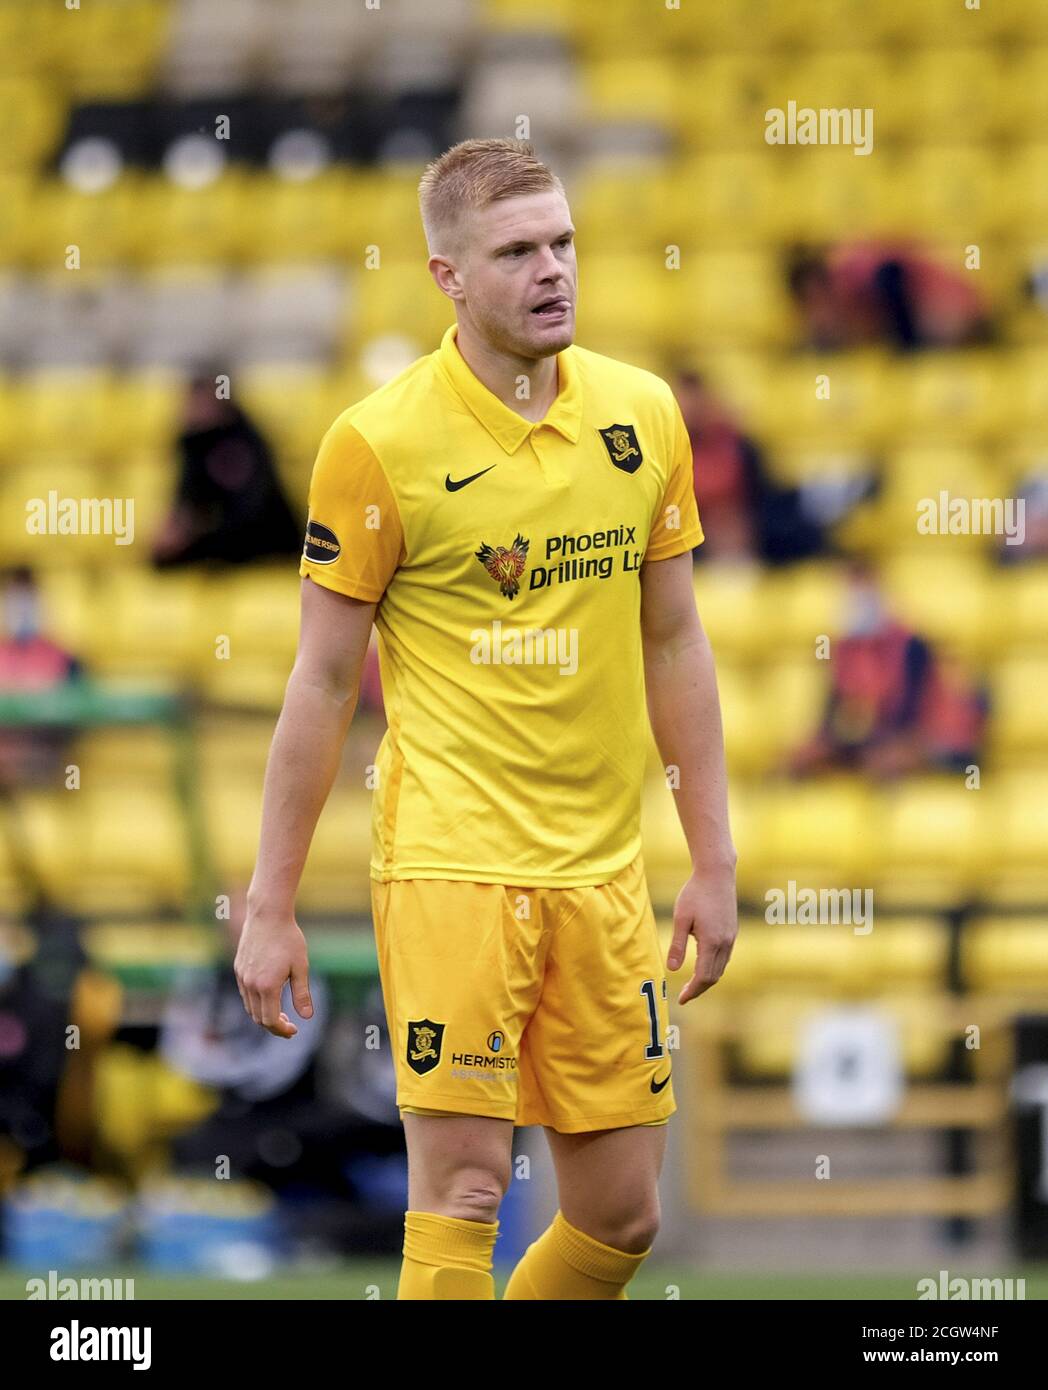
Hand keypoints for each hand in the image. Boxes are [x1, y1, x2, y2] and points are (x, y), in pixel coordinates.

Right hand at [234, 908, 312, 1037]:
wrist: (268, 915)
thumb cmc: (288, 939)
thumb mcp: (301, 967)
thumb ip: (302, 994)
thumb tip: (306, 1017)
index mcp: (267, 986)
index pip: (270, 1021)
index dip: (282, 1030)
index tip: (294, 1030)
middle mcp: (250, 984)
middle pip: (258, 1018)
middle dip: (273, 1026)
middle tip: (289, 1026)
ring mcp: (242, 976)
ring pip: (250, 1007)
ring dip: (263, 1015)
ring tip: (280, 1013)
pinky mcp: (238, 969)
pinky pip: (245, 994)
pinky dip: (256, 1002)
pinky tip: (269, 997)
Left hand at [667, 867, 737, 1004]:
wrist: (717, 874)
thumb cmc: (695, 894)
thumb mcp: (680, 919)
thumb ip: (676, 945)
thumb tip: (671, 969)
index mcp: (711, 942)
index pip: (703, 977)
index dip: (693, 991)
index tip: (682, 999)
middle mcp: (725, 943)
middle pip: (714, 977)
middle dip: (699, 989)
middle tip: (684, 995)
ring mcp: (731, 937)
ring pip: (721, 968)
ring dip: (707, 979)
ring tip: (692, 984)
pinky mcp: (732, 931)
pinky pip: (724, 957)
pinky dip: (714, 967)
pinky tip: (702, 965)